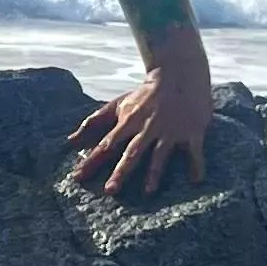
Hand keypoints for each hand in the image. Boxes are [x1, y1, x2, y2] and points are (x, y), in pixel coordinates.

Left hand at [70, 64, 211, 201]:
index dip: (91, 161)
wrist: (179, 73)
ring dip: (154, 173)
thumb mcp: (118, 105)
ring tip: (148, 192)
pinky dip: (196, 164)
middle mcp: (148, 127)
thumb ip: (94, 123)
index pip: (106, 144)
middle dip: (121, 171)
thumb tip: (70, 141)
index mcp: (129, 122)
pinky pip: (194, 151)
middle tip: (110, 190)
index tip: (78, 177)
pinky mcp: (192, 131)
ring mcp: (170, 130)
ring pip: (160, 154)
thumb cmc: (145, 94)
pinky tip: (196, 180)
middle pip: (132, 152)